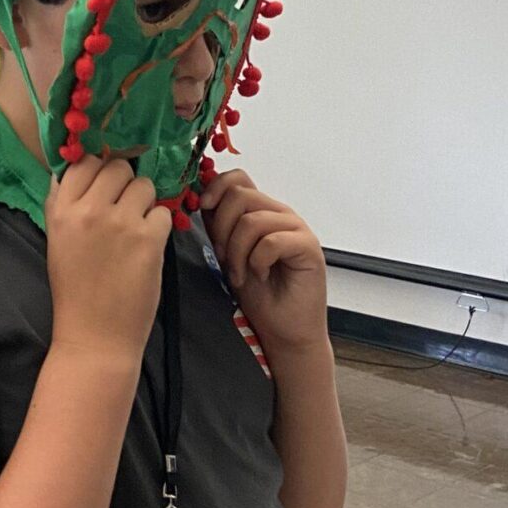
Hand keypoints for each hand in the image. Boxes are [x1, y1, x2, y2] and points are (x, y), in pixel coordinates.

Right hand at [46, 157, 173, 365]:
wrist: (95, 336)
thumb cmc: (74, 290)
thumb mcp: (56, 240)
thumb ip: (62, 202)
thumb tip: (74, 167)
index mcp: (62, 210)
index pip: (84, 162)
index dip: (99, 169)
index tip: (105, 185)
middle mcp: (90, 210)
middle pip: (118, 167)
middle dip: (125, 183)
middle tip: (123, 208)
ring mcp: (121, 223)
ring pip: (144, 185)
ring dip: (144, 203)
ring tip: (136, 228)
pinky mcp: (149, 240)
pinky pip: (163, 212)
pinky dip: (159, 226)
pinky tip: (147, 246)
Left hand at [199, 169, 328, 358]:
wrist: (284, 329)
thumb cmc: (260, 295)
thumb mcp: (227, 254)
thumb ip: (218, 225)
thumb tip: (200, 199)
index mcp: (261, 211)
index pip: (238, 178)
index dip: (215, 187)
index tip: (201, 206)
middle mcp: (280, 215)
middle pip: (241, 194)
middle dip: (222, 228)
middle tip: (223, 256)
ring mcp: (296, 229)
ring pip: (252, 219)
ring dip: (237, 251)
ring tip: (240, 273)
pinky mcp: (308, 247)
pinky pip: (272, 241)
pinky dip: (257, 261)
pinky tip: (260, 275)